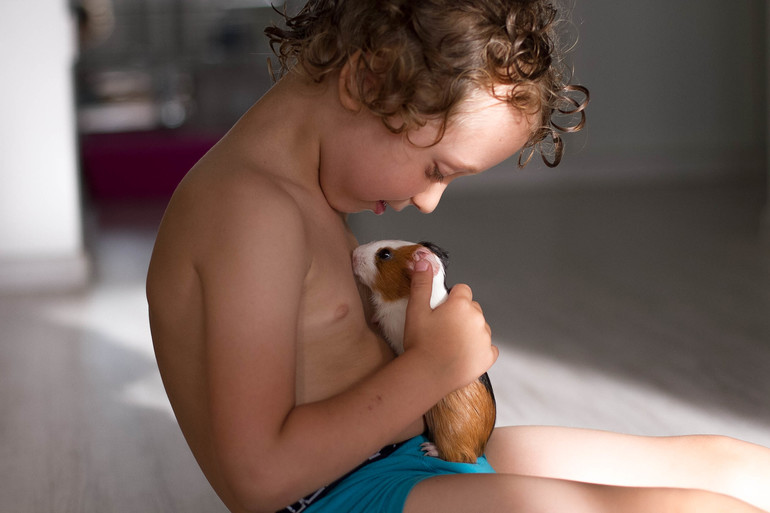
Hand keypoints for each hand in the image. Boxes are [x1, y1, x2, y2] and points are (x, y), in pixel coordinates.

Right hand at [402, 260, 496, 390]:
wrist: (426, 375)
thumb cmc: (420, 343)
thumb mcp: (416, 309)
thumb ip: (422, 283)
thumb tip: (425, 260)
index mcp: (461, 304)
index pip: (463, 290)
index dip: (451, 299)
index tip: (441, 311)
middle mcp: (478, 318)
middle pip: (472, 308)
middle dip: (461, 315)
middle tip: (442, 329)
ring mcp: (485, 339)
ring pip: (480, 327)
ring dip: (469, 332)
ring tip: (450, 344)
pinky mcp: (488, 357)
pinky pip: (488, 348)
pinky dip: (478, 350)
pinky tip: (463, 355)